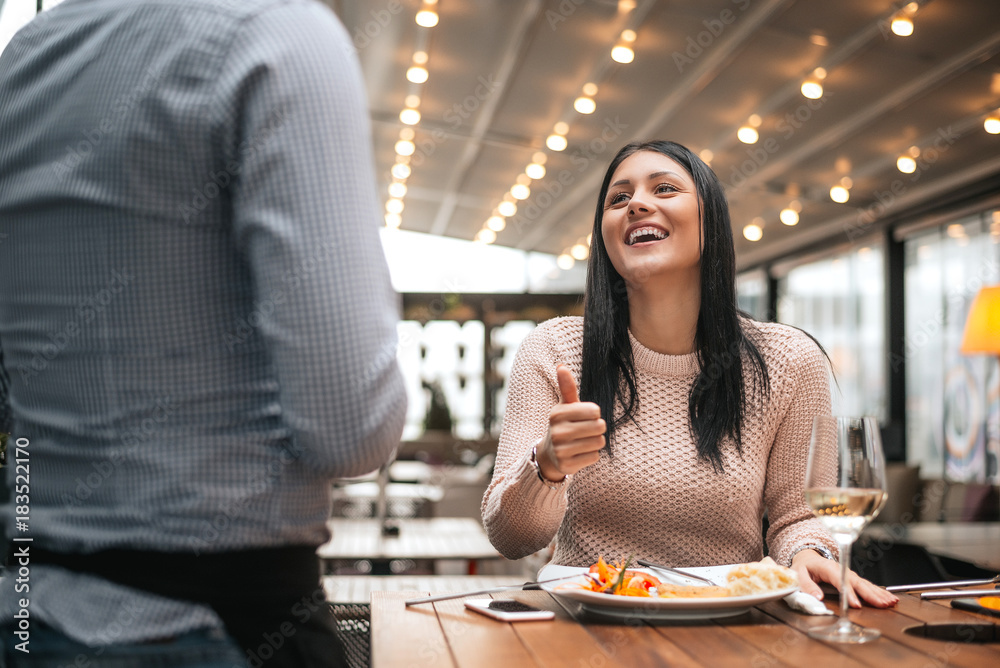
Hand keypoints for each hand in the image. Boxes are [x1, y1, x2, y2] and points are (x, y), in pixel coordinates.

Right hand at [534, 365, 605, 481]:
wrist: (550, 455)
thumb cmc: (564, 424)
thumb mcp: (565, 406)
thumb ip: (566, 387)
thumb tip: (561, 366)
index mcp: (557, 414)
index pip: (594, 411)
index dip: (594, 414)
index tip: (585, 416)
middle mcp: (557, 432)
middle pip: (599, 427)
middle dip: (598, 428)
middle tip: (587, 430)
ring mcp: (561, 450)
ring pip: (598, 442)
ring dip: (596, 442)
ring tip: (583, 441)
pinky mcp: (567, 466)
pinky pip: (594, 457)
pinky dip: (591, 455)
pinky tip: (580, 453)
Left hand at [791, 549, 898, 608]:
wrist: (807, 558)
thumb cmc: (803, 567)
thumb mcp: (797, 574)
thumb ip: (806, 585)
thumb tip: (818, 597)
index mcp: (827, 567)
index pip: (840, 580)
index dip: (849, 593)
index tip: (856, 604)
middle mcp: (841, 569)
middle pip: (857, 582)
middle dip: (870, 594)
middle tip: (882, 604)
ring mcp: (848, 573)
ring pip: (865, 583)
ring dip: (878, 593)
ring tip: (890, 602)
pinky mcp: (852, 578)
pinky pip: (866, 585)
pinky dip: (878, 591)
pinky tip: (889, 598)